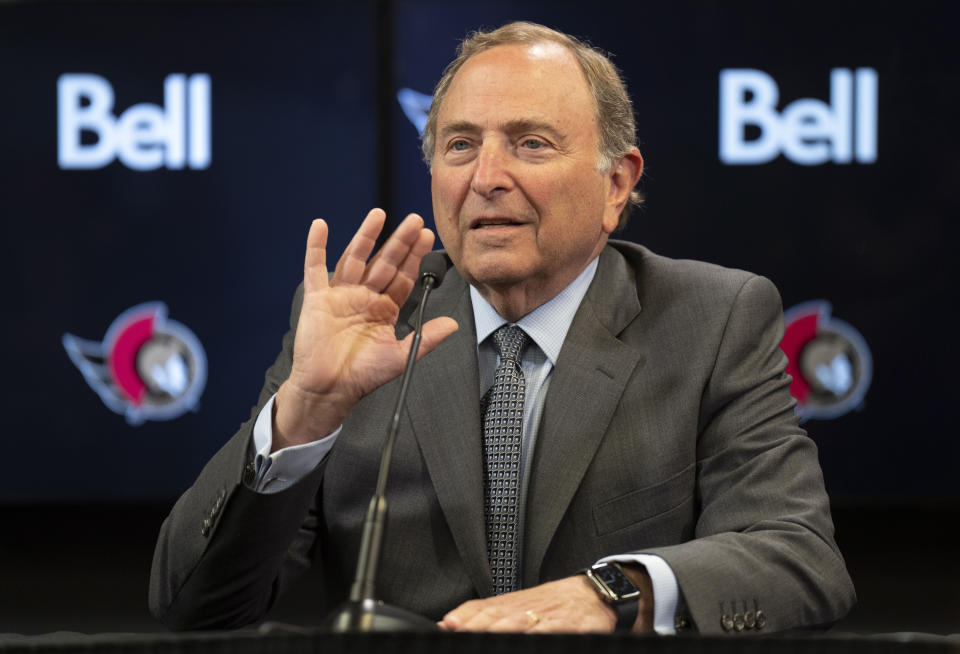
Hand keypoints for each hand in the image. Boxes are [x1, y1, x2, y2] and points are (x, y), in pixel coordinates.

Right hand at [273, 209, 458, 449]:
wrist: (329, 389)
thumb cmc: (362, 376)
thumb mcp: (400, 356)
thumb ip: (426, 338)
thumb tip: (454, 325)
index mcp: (384, 309)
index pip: (403, 278)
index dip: (415, 258)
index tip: (428, 238)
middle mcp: (364, 297)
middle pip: (384, 263)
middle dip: (400, 242)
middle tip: (415, 220)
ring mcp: (340, 295)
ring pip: (355, 258)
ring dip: (366, 236)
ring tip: (379, 214)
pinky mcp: (317, 298)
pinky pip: (315, 268)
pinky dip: (316, 246)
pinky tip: (321, 226)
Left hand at [438, 572, 652, 633]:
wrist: (597, 594)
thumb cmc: (556, 604)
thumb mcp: (523, 603)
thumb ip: (490, 612)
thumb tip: (452, 621)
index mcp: (515, 603)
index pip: (485, 609)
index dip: (467, 617)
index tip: (450, 624)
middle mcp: (529, 608)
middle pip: (499, 618)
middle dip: (479, 628)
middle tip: (461, 634)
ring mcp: (550, 617)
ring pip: (521, 625)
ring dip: (502, 631)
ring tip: (485, 638)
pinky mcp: (571, 627)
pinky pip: (554, 632)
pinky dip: (540, 635)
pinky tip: (531, 640)